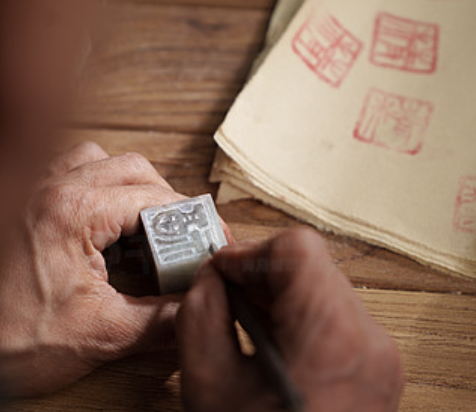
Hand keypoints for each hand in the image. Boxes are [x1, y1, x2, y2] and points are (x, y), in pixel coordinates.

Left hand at [0, 141, 230, 396]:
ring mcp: (35, 188)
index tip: (209, 237)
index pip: (155, 198)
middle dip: (168, 200)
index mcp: (71, 212)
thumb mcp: (98, 335)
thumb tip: (198, 307)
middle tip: (182, 235)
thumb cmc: (7, 339)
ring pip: (102, 160)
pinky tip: (106, 218)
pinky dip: (100, 184)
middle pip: (134, 169)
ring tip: (144, 222)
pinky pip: (72, 170)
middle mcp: (51, 186)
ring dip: (132, 185)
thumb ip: (160, 321)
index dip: (192, 219)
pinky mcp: (26, 199)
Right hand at [178, 228, 403, 411]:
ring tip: (246, 317)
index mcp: (333, 339)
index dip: (251, 251)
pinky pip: (334, 311)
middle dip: (262, 271)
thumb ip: (200, 312)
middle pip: (313, 263)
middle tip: (229, 292)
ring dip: (279, 290)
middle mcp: (369, 341)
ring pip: (323, 283)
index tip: (224, 270)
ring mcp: (379, 354)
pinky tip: (270, 334)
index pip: (298, 249)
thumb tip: (211, 277)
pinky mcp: (376, 364)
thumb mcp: (208, 384)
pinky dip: (297, 311)